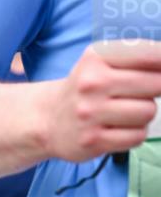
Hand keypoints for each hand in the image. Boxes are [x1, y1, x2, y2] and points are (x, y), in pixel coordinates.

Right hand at [45, 40, 160, 160]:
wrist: (46, 120)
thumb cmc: (86, 89)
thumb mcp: (102, 62)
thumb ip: (138, 57)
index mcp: (96, 58)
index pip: (152, 55)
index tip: (159, 71)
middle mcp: (91, 84)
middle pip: (157, 84)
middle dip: (155, 90)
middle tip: (137, 93)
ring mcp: (90, 114)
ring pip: (148, 112)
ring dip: (143, 114)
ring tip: (123, 113)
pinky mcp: (92, 141)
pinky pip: (137, 136)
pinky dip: (133, 134)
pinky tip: (117, 129)